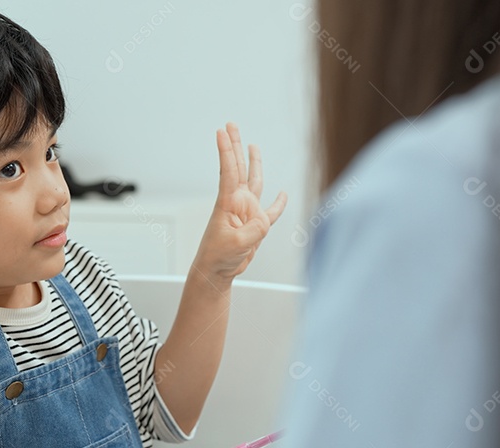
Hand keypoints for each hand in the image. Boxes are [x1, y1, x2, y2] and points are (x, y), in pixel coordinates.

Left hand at [195, 122, 287, 281]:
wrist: (217, 271)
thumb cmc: (218, 257)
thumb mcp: (236, 244)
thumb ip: (254, 230)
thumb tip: (265, 220)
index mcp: (228, 203)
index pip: (229, 171)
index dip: (226, 150)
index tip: (222, 131)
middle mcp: (238, 203)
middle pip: (238, 167)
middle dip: (236, 145)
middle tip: (231, 124)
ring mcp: (248, 212)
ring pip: (254, 182)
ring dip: (253, 163)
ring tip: (252, 145)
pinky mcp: (256, 226)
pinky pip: (271, 212)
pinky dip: (278, 204)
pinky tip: (283, 194)